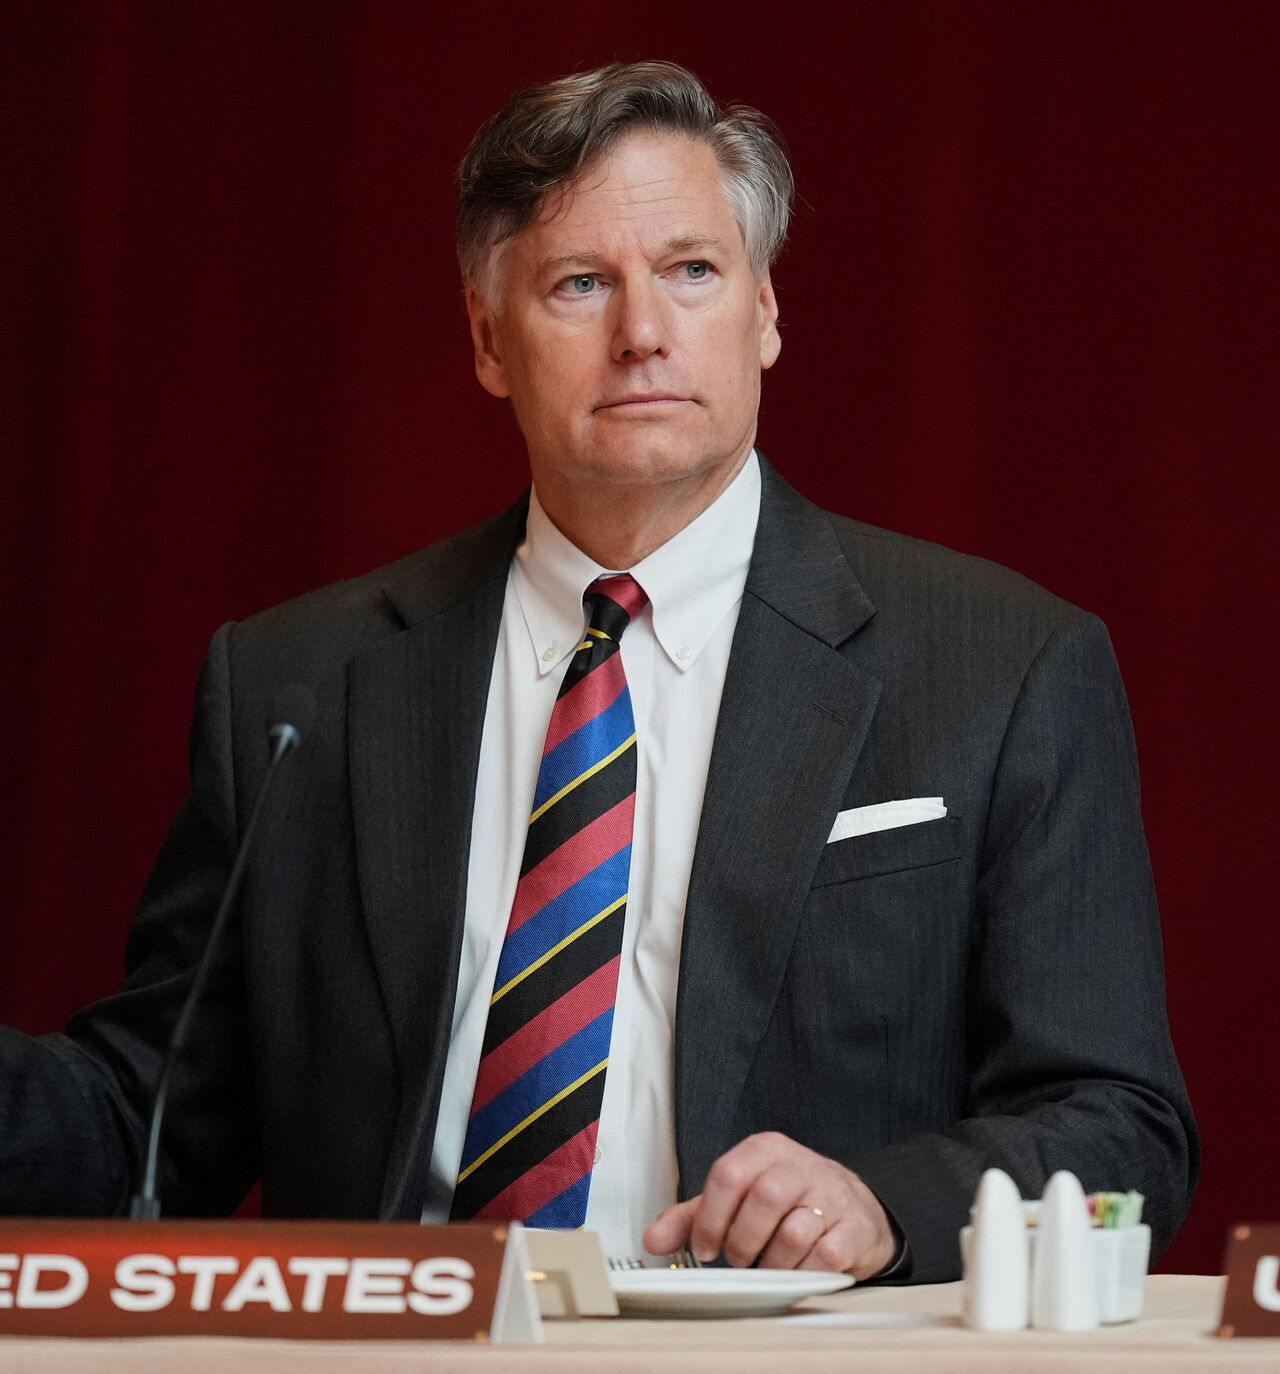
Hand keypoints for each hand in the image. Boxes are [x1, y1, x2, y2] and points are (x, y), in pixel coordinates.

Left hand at [642, 1131, 897, 1277]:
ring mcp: (833, 1194)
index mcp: (766, 1149)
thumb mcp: (739, 1199)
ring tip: (768, 1266)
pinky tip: (797, 1270)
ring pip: (794, 1231)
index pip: (728, 1173)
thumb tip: (653, 1240)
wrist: (853, 1207)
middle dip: (742, 1241)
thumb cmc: (787, 1202)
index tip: (705, 1247)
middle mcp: (801, 1164)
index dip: (710, 1217)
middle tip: (739, 1259)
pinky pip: (825, 1256)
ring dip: (773, 1263)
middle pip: (762, 1198)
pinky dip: (804, 1273)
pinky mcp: (856, 1227)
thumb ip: (694, 1216)